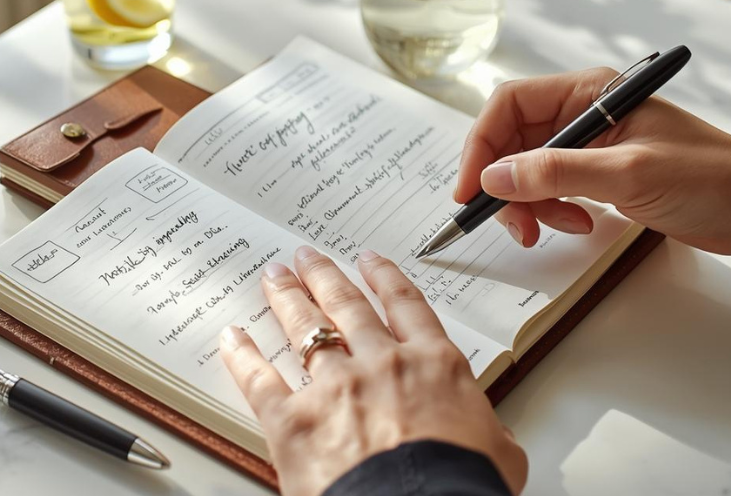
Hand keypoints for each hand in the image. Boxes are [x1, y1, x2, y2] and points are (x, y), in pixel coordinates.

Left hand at [220, 247, 527, 495]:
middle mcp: (381, 363)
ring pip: (306, 328)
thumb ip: (486, 428)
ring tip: (275, 278)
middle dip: (324, 276)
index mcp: (432, 364)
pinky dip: (243, 357)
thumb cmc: (462, 486)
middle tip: (307, 257)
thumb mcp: (498, 452)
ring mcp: (335, 388)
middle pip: (347, 306)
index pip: (406, 306)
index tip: (369, 260)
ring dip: (287, 298)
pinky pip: (260, 380)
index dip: (384, 277)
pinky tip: (233, 338)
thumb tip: (490, 435)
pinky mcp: (294, 421)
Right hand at [455, 68, 730, 256]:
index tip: (470, 187)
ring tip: (553, 228)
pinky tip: (578, 223)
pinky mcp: (598, 174)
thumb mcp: (628, 173)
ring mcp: (590, 145)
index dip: (481, 144)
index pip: (511, 105)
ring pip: (527, 169)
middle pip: (513, 140)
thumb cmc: (712, 177)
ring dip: (529, 203)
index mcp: (589, 92)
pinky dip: (551, 210)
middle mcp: (583, 113)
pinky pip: (552, 188)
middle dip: (504, 182)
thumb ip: (556, 172)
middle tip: (507, 221)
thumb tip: (493, 176)